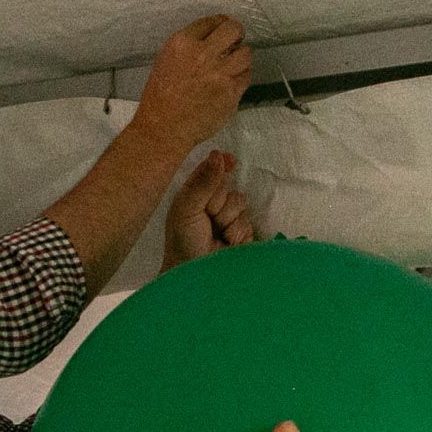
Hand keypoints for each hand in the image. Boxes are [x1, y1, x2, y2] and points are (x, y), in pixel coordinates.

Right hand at [130, 15, 251, 151]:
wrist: (164, 127)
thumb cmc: (161, 96)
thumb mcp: (167, 59)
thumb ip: (189, 46)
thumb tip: (213, 39)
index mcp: (182, 43)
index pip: (212, 22)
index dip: (221, 24)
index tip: (224, 29)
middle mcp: (203, 54)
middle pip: (233, 29)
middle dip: (236, 33)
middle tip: (235, 42)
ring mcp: (220, 74)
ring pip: (246, 54)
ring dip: (242, 57)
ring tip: (235, 64)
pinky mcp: (231, 92)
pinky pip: (246, 77)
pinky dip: (241, 77)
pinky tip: (232, 81)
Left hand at [162, 150, 253, 270]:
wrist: (195, 277)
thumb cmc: (183, 242)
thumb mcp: (186, 208)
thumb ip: (203, 182)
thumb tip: (219, 154)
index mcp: (196, 196)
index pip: (212, 171)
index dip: (222, 164)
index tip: (231, 161)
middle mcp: (213, 205)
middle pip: (229, 187)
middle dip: (220, 201)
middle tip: (208, 218)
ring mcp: (229, 221)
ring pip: (241, 204)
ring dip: (228, 220)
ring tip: (217, 236)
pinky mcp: (243, 237)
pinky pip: (248, 223)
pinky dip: (237, 233)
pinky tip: (228, 245)